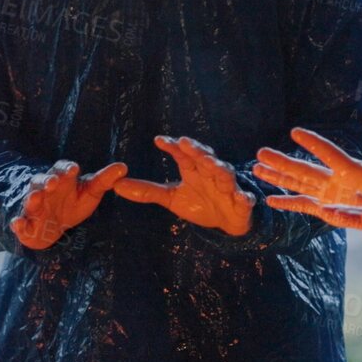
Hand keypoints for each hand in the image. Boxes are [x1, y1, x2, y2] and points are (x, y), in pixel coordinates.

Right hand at [10, 161, 127, 250]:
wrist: (56, 227)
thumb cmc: (74, 203)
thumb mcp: (91, 192)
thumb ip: (105, 180)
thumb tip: (123, 167)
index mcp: (61, 179)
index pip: (62, 169)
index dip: (66, 169)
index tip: (73, 169)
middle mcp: (45, 190)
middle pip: (42, 181)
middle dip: (47, 181)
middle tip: (53, 182)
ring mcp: (34, 206)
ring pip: (30, 199)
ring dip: (32, 198)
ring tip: (35, 198)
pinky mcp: (26, 223)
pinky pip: (19, 222)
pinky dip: (18, 223)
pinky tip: (17, 223)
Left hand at [114, 136, 254, 235]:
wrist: (227, 221)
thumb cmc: (200, 203)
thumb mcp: (171, 198)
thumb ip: (147, 190)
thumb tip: (116, 185)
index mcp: (194, 170)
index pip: (183, 155)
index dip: (173, 147)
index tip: (159, 140)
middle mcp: (211, 173)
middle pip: (204, 158)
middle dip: (197, 150)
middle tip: (185, 142)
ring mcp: (227, 187)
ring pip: (225, 174)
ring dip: (219, 168)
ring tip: (212, 163)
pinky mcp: (241, 202)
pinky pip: (245, 198)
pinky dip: (245, 197)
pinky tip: (243, 197)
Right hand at [252, 121, 361, 207]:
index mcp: (353, 168)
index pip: (329, 153)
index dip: (313, 144)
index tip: (295, 132)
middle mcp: (337, 180)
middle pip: (304, 169)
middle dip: (282, 162)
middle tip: (259, 152)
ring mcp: (332, 195)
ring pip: (299, 185)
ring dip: (279, 178)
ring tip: (256, 169)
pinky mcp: (331, 211)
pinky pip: (305, 207)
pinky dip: (288, 204)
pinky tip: (270, 200)